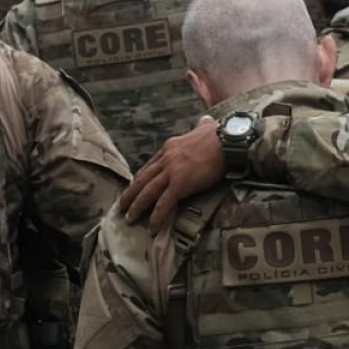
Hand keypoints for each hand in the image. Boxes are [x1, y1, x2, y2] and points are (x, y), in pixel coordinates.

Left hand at [122, 116, 223, 231]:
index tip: (135, 186)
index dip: (141, 178)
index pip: (150, 165)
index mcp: (170, 147)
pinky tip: (151, 228)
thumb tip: (206, 121)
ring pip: (147, 193)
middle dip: (130, 193)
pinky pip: (164, 204)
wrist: (226, 142)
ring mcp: (171, 173)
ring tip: (129, 218)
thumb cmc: (220, 135)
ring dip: (136, 206)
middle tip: (122, 205)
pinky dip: (156, 217)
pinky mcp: (180, 185)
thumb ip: (202, 126)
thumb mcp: (205, 127)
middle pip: (142, 179)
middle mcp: (166, 160)